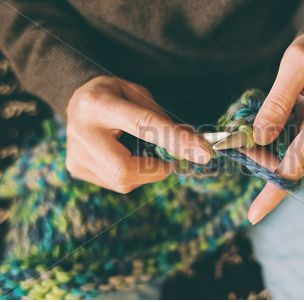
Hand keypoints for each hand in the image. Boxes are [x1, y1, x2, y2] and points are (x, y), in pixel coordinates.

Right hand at [65, 76, 210, 192]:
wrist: (76, 100)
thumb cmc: (115, 95)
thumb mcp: (138, 93)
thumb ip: (161, 118)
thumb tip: (191, 146)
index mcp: (99, 104)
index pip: (144, 126)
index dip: (177, 140)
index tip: (204, 152)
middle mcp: (82, 132)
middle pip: (125, 170)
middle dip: (155, 170)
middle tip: (167, 160)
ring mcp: (76, 154)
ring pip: (123, 181)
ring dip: (144, 171)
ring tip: (136, 149)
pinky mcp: (76, 168)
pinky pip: (116, 183)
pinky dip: (131, 173)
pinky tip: (122, 154)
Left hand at [248, 31, 303, 223]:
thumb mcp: (296, 64)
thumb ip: (278, 101)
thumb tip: (259, 138)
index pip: (299, 166)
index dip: (274, 191)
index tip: (253, 215)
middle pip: (290, 167)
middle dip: (259, 164)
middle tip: (231, 146)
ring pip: (286, 159)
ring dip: (260, 154)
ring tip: (238, 138)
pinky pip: (287, 148)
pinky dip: (266, 146)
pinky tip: (252, 135)